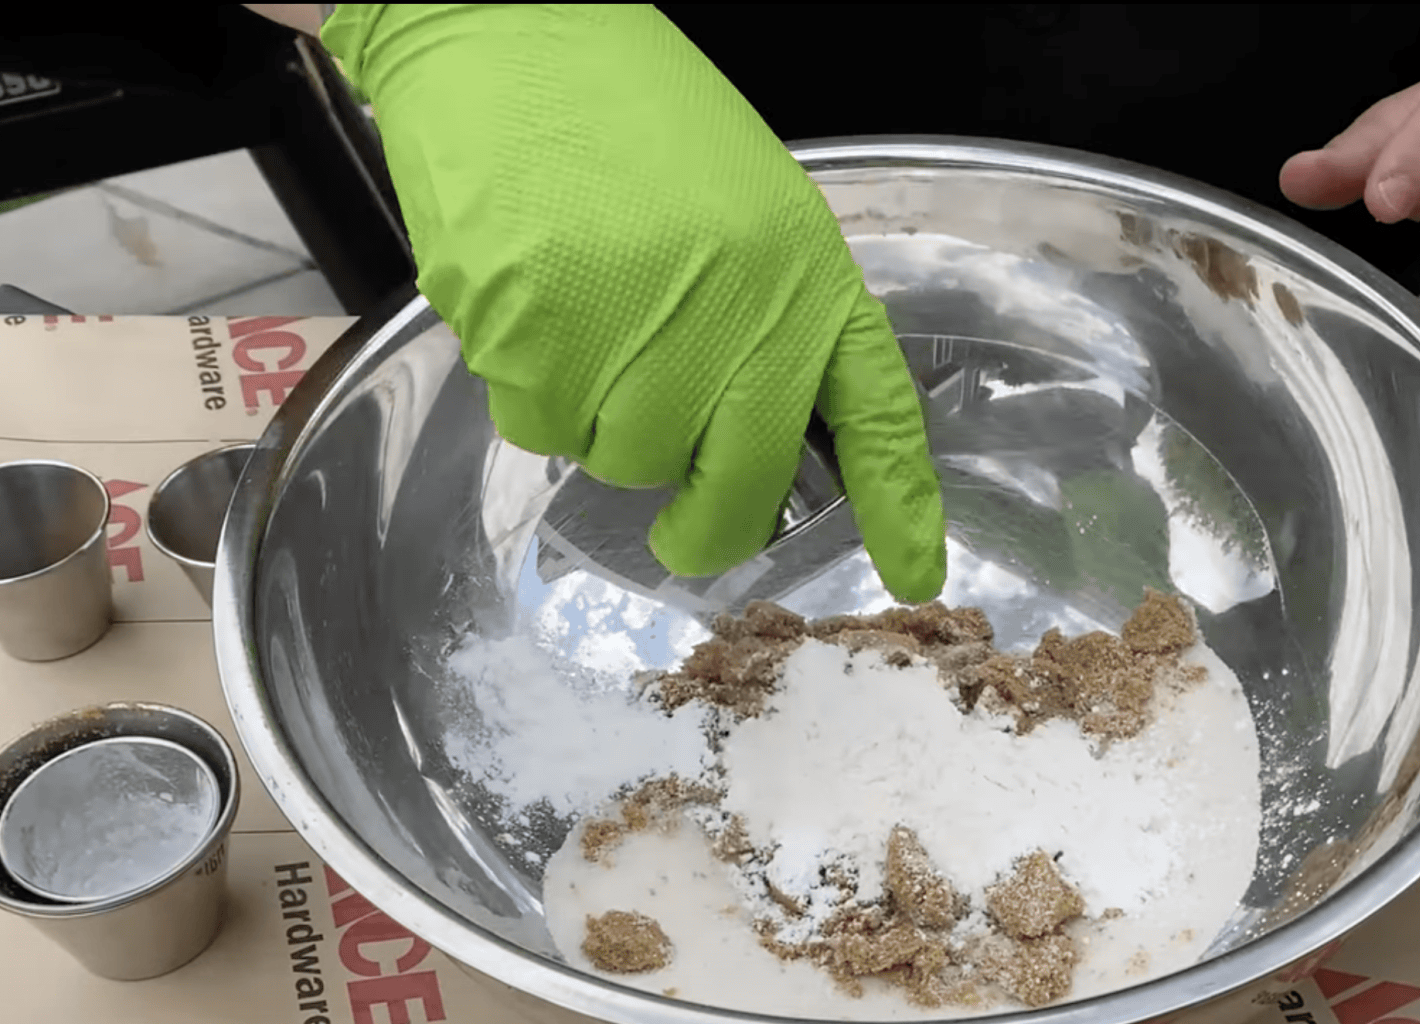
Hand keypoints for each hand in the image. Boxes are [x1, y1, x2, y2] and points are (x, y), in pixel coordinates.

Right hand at [319, 4, 944, 599]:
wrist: (504, 30)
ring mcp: (634, 323)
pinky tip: (532, 310)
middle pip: (735, 481)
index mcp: (801, 270)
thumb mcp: (740, 207)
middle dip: (707, 525)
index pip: (873, 407)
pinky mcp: (537, 332)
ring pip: (625, 460)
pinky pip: (541, 425)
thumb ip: (763, 316)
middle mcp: (733, 306)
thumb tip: (755, 431)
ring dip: (602, 426)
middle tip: (682, 530)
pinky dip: (532, 393)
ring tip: (585, 325)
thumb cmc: (622, 112)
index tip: (915, 574)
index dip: (898, 501)